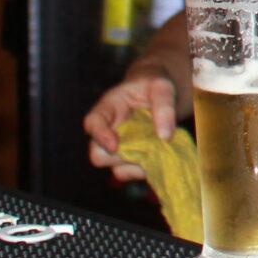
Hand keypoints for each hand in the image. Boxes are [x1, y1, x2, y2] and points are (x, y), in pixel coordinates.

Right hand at [85, 58, 180, 182]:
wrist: (162, 93)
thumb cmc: (155, 85)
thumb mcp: (162, 87)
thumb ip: (164, 106)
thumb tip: (165, 136)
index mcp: (109, 107)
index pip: (93, 122)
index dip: (100, 136)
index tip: (114, 145)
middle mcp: (108, 130)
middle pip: (97, 154)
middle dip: (119, 157)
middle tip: (145, 148)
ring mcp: (119, 147)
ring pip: (115, 168)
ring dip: (135, 166)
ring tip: (157, 153)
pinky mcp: (131, 157)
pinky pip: (130, 172)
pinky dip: (144, 170)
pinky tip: (159, 160)